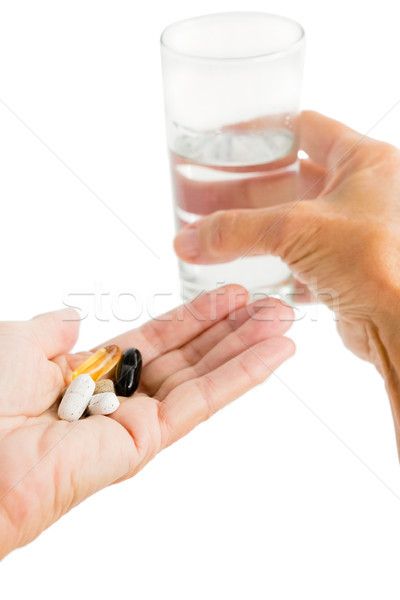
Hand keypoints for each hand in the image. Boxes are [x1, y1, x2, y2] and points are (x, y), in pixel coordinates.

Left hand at [0, 286, 293, 557]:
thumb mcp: (20, 341)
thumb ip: (54, 328)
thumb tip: (74, 318)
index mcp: (93, 371)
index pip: (159, 338)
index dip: (196, 315)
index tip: (231, 295)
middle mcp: (121, 395)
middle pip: (191, 355)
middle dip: (233, 328)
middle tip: (273, 305)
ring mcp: (139, 420)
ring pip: (206, 376)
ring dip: (248, 348)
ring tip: (283, 322)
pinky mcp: (149, 441)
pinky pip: (203, 402)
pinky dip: (242, 376)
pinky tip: (274, 353)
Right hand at [174, 112, 399, 442]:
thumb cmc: (377, 263)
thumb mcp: (297, 230)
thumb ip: (237, 229)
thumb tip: (188, 239)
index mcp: (363, 163)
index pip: (304, 128)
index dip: (261, 132)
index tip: (224, 142)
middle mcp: (361, 193)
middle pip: (288, 181)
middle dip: (241, 190)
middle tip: (200, 197)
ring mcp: (352, 232)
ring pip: (290, 223)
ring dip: (251, 230)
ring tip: (210, 234)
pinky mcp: (344, 269)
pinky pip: (297, 259)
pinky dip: (268, 263)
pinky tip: (238, 266)